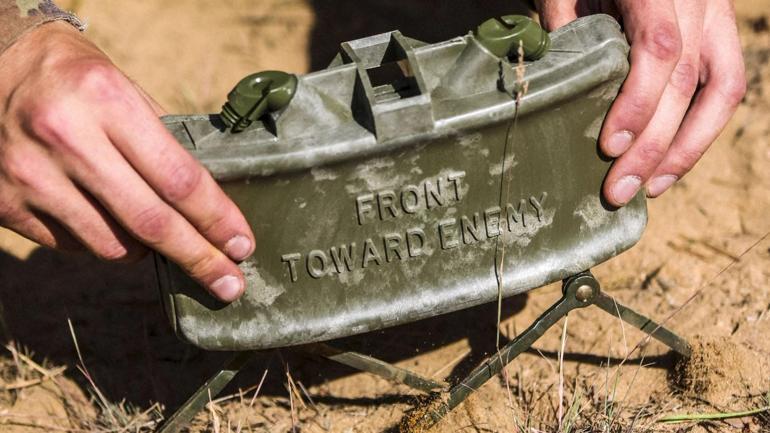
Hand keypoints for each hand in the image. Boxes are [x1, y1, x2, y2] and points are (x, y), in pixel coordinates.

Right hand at [0, 22, 253, 301]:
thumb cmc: (73, 75)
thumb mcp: (123, 87)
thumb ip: (160, 142)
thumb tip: (208, 201)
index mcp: (106, 101)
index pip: (179, 179)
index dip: (217, 220)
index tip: (242, 244)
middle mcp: (66, 139)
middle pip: (151, 223)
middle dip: (199, 259)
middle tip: (230, 283)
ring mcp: (30, 176)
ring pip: (113, 246)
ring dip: (149, 251)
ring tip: (160, 235)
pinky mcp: (5, 203)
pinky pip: (75, 247)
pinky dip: (105, 243)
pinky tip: (110, 222)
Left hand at [536, 0, 745, 205]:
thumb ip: (566, 32)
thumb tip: (558, 97)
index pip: (660, 48)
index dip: (638, 102)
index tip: (611, 146)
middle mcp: (698, 1)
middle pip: (687, 82)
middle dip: (653, 146)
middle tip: (618, 191)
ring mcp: (716, 17)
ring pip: (721, 92)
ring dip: (685, 150)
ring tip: (649, 189)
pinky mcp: (721, 35)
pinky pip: (726, 88)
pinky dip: (701, 132)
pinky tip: (669, 166)